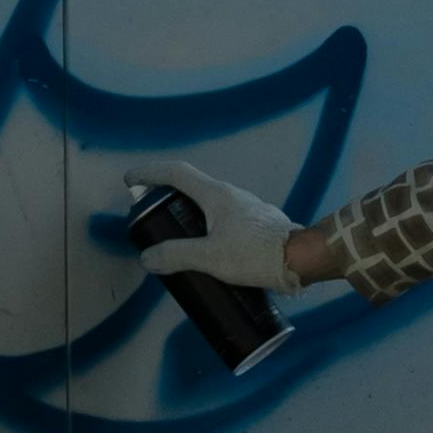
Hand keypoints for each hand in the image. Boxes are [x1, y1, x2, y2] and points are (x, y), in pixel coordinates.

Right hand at [124, 176, 310, 293]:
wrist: (301, 259)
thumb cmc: (255, 253)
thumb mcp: (210, 258)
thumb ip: (177, 256)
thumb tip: (147, 258)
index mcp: (216, 195)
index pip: (176, 173)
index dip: (150, 173)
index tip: (130, 180)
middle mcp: (231, 194)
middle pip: (191, 187)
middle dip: (166, 195)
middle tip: (150, 214)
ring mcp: (247, 207)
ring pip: (209, 204)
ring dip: (188, 213)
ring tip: (176, 238)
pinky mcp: (257, 223)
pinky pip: (223, 218)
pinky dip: (206, 226)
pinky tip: (206, 250)